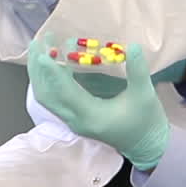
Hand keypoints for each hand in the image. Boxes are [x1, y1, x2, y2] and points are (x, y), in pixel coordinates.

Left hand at [27, 39, 170, 169]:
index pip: (64, 92)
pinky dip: (49, 79)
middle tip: (38, 41)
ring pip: (46, 97)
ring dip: (40, 73)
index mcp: (90, 116)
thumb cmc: (146, 121)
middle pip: (45, 95)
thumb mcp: (144, 95)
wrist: (147, 145)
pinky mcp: (75, 116)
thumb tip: (133, 47)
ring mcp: (73, 119)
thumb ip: (138, 72)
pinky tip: (54, 62)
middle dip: (38, 68)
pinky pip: (54, 97)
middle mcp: (76, 119)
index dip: (52, 72)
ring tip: (42, 47)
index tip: (44, 52)